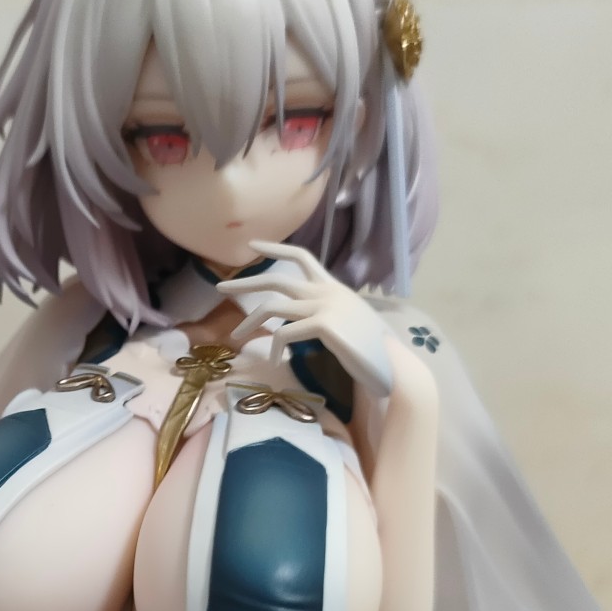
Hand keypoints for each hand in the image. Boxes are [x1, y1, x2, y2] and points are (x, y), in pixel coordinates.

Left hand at [219, 240, 394, 397]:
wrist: (392, 364)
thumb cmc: (369, 349)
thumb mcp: (346, 320)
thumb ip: (324, 311)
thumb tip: (298, 316)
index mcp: (333, 287)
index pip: (302, 256)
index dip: (275, 248)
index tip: (252, 245)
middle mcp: (327, 291)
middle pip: (277, 279)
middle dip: (245, 282)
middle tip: (220, 288)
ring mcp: (325, 306)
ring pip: (273, 307)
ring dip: (250, 322)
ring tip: (236, 337)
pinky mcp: (324, 325)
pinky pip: (285, 334)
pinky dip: (275, 348)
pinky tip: (275, 361)